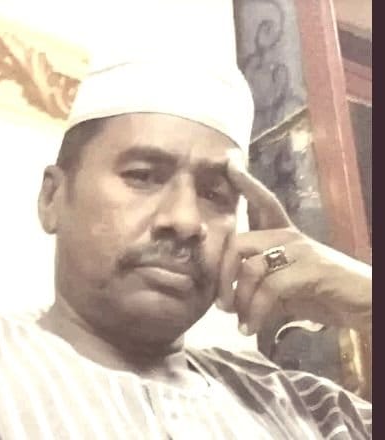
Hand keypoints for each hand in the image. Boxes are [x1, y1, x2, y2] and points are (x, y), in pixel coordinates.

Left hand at [216, 152, 371, 335]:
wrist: (359, 304)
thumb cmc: (318, 292)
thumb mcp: (283, 287)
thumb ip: (258, 285)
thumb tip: (228, 300)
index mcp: (283, 235)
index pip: (262, 202)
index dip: (246, 183)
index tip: (230, 163)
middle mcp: (289, 236)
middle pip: (239, 242)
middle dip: (222, 275)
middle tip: (221, 304)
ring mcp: (300, 250)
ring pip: (251, 267)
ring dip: (239, 299)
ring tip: (237, 319)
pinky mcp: (310, 269)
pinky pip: (269, 289)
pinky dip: (255, 312)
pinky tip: (251, 327)